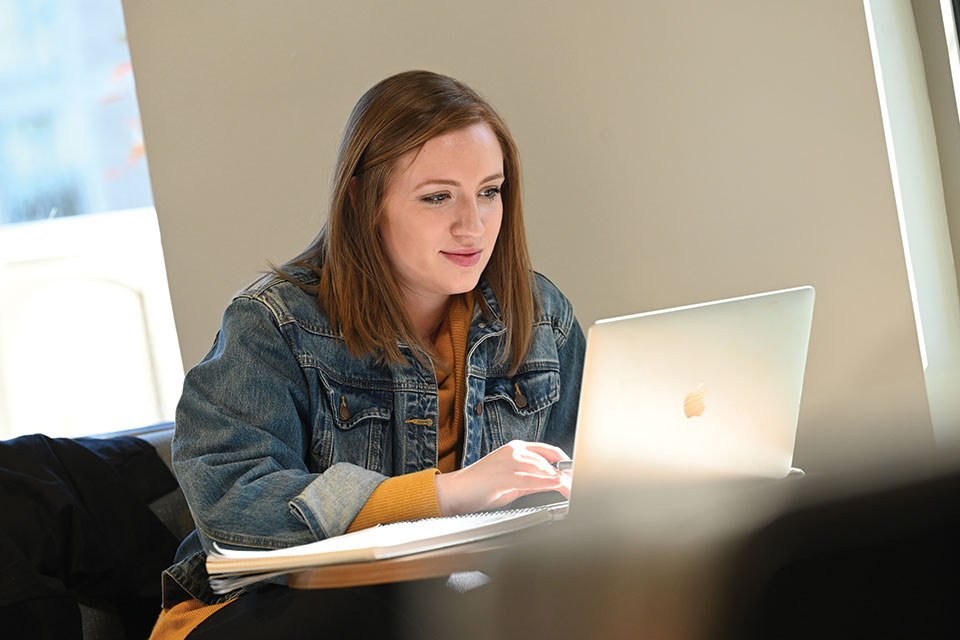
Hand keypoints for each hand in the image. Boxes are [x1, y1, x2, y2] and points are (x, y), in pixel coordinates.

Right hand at [434, 440, 571, 515]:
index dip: (566, 462)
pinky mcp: (503, 475)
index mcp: (515, 449)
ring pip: (543, 469)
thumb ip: (532, 480)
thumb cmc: (479, 488)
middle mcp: (514, 451)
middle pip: (550, 459)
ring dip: (561, 480)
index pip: (549, 452)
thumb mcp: (511, 483)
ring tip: (573, 490)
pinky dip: (547, 483)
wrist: (455, 492)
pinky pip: (531, 479)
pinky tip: (558, 486)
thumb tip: (554, 483)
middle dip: (567, 473)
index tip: (577, 474)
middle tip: (580, 484)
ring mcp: (508, 461)